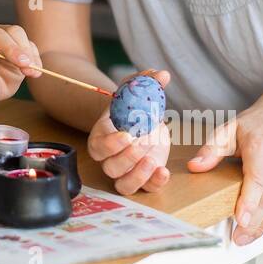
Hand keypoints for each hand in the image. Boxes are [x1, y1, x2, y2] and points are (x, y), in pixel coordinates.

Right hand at [87, 70, 171, 194]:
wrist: (138, 120)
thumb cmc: (131, 106)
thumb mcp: (136, 91)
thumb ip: (146, 82)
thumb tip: (162, 74)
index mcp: (101, 137)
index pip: (98, 147)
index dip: (110, 144)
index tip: (127, 134)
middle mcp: (110, 158)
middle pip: (110, 168)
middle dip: (127, 158)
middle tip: (142, 143)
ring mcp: (127, 171)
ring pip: (124, 185)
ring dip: (138, 175)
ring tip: (152, 160)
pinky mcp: (144, 178)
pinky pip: (145, 189)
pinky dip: (154, 184)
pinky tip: (164, 171)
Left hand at [186, 86, 262, 244]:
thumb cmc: (256, 124)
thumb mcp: (229, 130)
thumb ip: (211, 149)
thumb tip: (194, 166)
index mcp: (261, 147)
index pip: (258, 180)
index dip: (249, 203)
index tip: (239, 222)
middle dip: (254, 223)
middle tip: (238, 238)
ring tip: (248, 238)